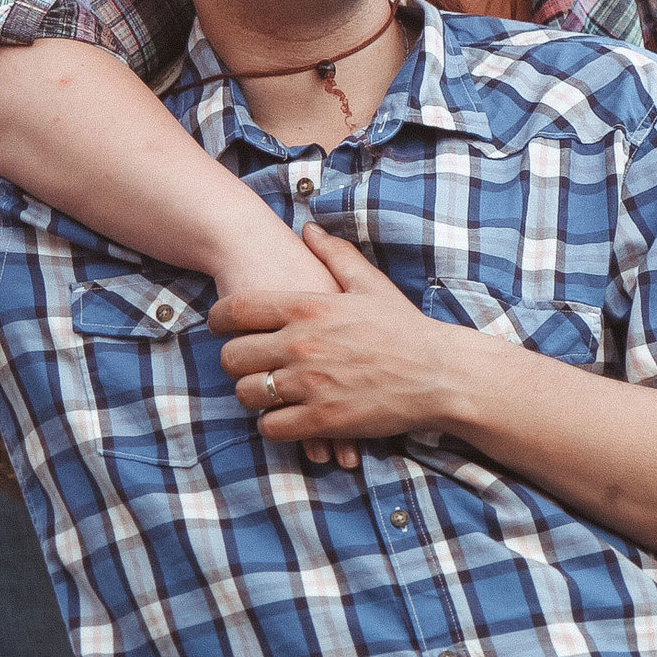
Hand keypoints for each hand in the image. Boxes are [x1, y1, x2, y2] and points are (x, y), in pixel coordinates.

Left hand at [213, 226, 484, 446]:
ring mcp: (311, 385)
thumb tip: (308, 229)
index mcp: (309, 308)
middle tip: (248, 365)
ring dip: (253, 395)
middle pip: (232, 357)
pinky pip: (271, 427)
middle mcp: (303, 345)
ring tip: (268, 392)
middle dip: (234, 362)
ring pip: (248, 395)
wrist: (440, 376)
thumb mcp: (370, 284)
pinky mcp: (322, 420)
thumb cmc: (405, 328)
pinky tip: (286, 417)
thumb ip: (334, 255)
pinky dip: (273, 424)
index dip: (217, 320)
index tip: (218, 327)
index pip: (236, 311)